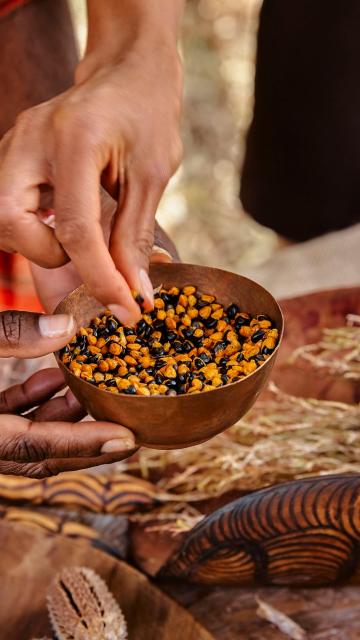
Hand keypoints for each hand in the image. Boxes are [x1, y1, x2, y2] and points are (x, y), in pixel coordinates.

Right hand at [0, 40, 181, 325]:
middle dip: (46, 253)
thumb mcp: (152, 174)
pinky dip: (33, 227)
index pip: (75, 227)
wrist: (127, 71)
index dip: (100, 278)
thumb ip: (136, 235)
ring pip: (1, 217)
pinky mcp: (14, 154)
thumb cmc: (146, 115)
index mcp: (73, 139)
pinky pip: (8, 206)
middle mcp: (30, 139)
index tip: (125, 309)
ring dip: (38, 242)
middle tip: (85, 254)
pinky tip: (64, 223)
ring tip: (77, 237)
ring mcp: (14, 144)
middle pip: (8, 220)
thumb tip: (135, 293)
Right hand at [0, 310, 135, 477]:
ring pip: (29, 435)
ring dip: (64, 415)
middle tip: (132, 430)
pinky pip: (11, 418)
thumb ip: (12, 334)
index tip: (129, 438)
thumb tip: (69, 326)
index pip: (36, 445)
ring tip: (96, 388)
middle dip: (89, 443)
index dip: (85, 442)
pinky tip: (58, 378)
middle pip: (41, 454)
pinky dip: (37, 402)